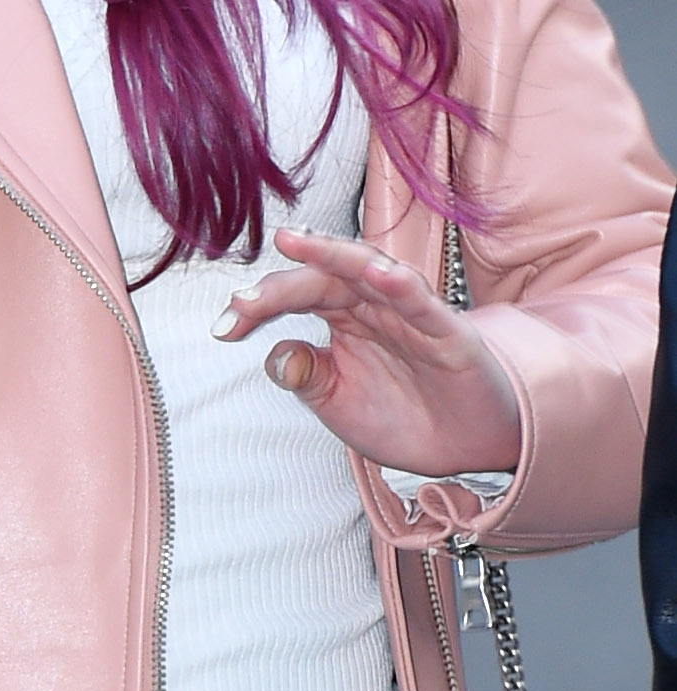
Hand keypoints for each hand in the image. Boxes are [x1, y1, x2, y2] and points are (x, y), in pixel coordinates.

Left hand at [214, 229, 520, 479]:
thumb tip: (274, 355)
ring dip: (334, 257)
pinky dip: (401, 287)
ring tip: (299, 242)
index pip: (295, 296)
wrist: (467, 448)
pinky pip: (424, 305)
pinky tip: (378, 274)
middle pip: (324, 278)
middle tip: (243, 301)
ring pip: (371, 273)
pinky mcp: (449, 335)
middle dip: (281, 286)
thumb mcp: (338, 403)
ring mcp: (412, 316)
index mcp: (344, 318)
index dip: (257, 306)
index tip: (223, 328)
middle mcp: (375, 307)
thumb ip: (306, 376)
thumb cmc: (404, 415)